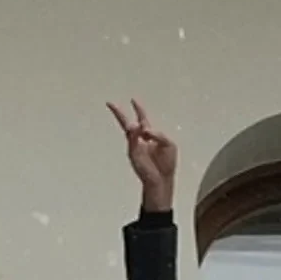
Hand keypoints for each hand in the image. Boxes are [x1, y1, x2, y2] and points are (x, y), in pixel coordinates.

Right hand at [106, 99, 177, 213]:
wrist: (162, 179)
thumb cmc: (166, 163)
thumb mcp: (169, 144)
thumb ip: (159, 134)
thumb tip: (145, 130)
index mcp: (150, 135)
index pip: (143, 118)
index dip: (138, 109)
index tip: (133, 100)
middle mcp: (140, 139)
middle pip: (128, 122)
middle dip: (119, 113)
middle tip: (110, 104)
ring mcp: (135, 146)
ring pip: (130, 131)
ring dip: (132, 127)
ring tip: (133, 125)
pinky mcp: (133, 153)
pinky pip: (132, 141)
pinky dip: (135, 135)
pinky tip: (139, 131)